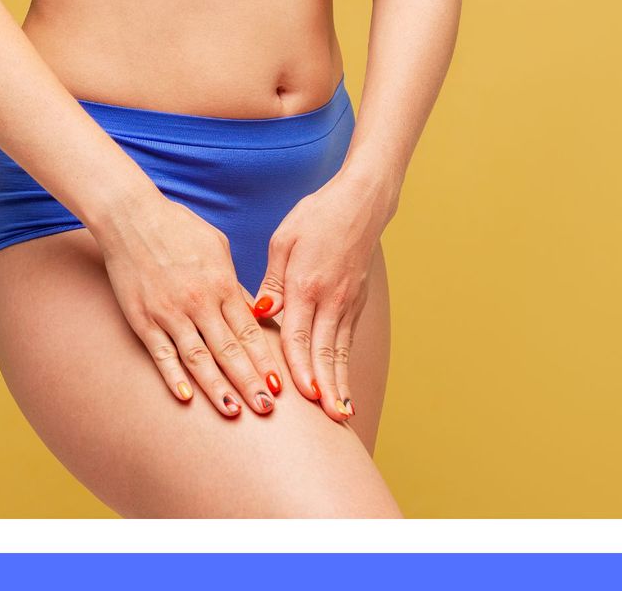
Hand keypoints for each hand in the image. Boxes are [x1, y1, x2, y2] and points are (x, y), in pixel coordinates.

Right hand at [93, 194, 283, 416]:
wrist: (130, 215)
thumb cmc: (178, 227)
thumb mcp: (217, 247)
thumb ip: (234, 282)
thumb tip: (251, 310)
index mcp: (221, 284)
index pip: (248, 332)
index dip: (264, 360)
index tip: (279, 384)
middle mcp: (198, 302)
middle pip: (229, 351)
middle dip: (249, 382)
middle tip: (267, 408)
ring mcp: (168, 313)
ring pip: (197, 359)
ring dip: (217, 387)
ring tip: (233, 411)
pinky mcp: (142, 319)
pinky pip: (161, 354)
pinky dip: (174, 377)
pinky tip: (187, 398)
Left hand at [254, 168, 394, 420]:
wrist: (362, 202)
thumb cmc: (317, 216)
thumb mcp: (284, 240)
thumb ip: (272, 281)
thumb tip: (259, 313)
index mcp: (307, 283)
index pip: (300, 334)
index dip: (299, 367)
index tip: (301, 395)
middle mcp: (331, 298)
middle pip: (325, 351)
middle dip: (325, 387)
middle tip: (328, 420)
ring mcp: (347, 302)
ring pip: (340, 351)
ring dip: (340, 383)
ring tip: (341, 414)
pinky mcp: (356, 302)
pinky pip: (347, 340)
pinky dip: (345, 366)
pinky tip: (343, 386)